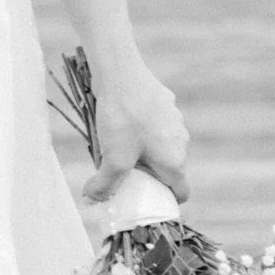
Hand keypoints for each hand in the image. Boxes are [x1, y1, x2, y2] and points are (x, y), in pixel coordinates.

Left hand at [83, 46, 188, 205]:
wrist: (121, 73)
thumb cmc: (122, 118)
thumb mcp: (112, 158)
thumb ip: (105, 185)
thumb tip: (93, 200)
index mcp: (175, 160)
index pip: (180, 192)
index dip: (164, 200)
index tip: (144, 201)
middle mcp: (181, 141)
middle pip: (168, 169)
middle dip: (147, 175)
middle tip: (123, 175)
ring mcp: (175, 120)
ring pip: (160, 145)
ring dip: (142, 151)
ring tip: (116, 147)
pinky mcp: (165, 103)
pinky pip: (154, 125)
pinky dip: (140, 130)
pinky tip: (120, 123)